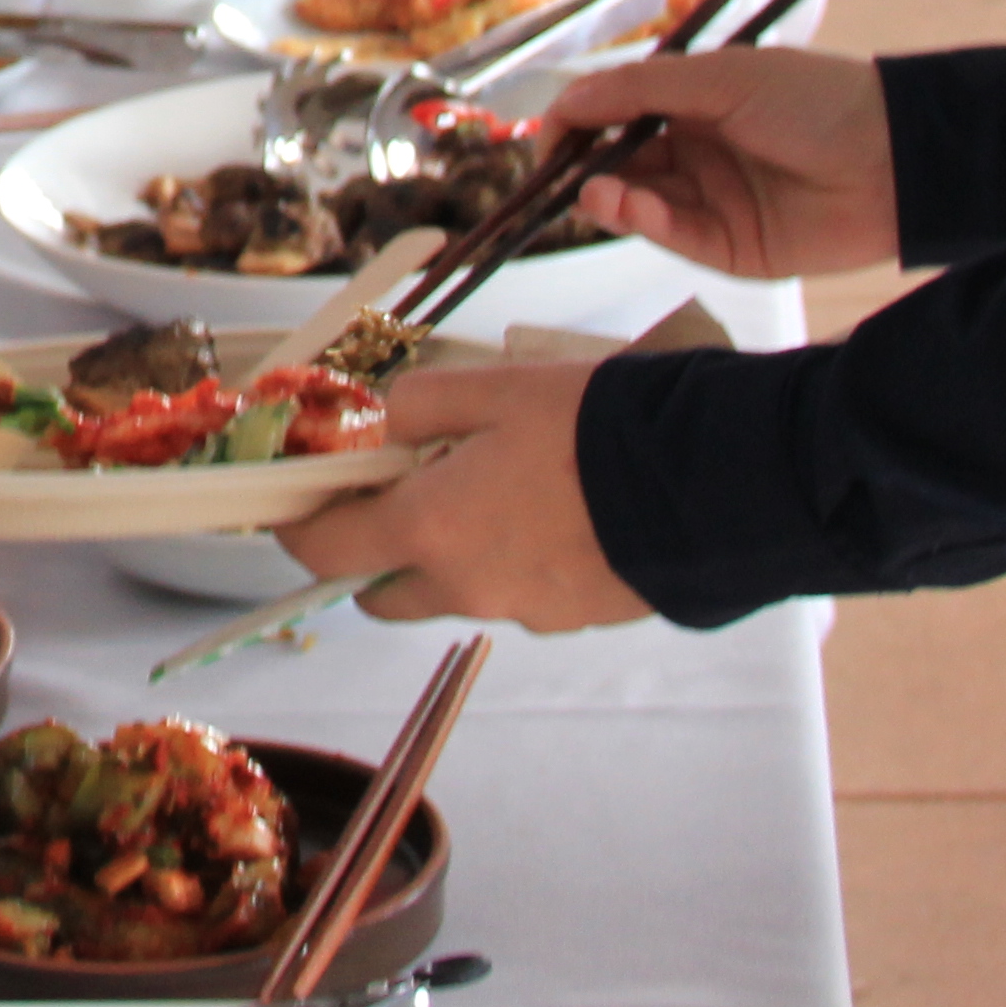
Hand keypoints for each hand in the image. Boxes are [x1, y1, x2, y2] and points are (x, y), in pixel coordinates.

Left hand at [271, 357, 649, 630]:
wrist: (707, 482)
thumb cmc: (592, 425)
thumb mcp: (494, 387)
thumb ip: (417, 405)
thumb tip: (383, 425)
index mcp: (427, 528)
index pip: (323, 549)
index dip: (299, 525)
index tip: (301, 498)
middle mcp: (463, 585)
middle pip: (382, 589)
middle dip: (374, 549)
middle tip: (402, 489)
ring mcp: (520, 611)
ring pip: (452, 590)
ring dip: (449, 552)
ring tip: (494, 487)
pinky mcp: (570, 619)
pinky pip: (515, 593)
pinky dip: (511, 560)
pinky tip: (551, 511)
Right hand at [540, 47, 902, 282]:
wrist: (895, 160)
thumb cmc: (815, 100)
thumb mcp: (722, 76)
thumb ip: (640, 88)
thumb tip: (565, 100)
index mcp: (695, 101)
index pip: (616, 111)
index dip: (577, 121)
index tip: (547, 134)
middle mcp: (697, 150)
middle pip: (618, 160)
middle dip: (582, 164)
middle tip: (555, 169)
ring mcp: (711, 201)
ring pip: (637, 200)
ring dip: (605, 194)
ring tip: (589, 188)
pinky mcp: (727, 248)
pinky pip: (669, 234)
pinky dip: (637, 219)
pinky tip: (619, 202)